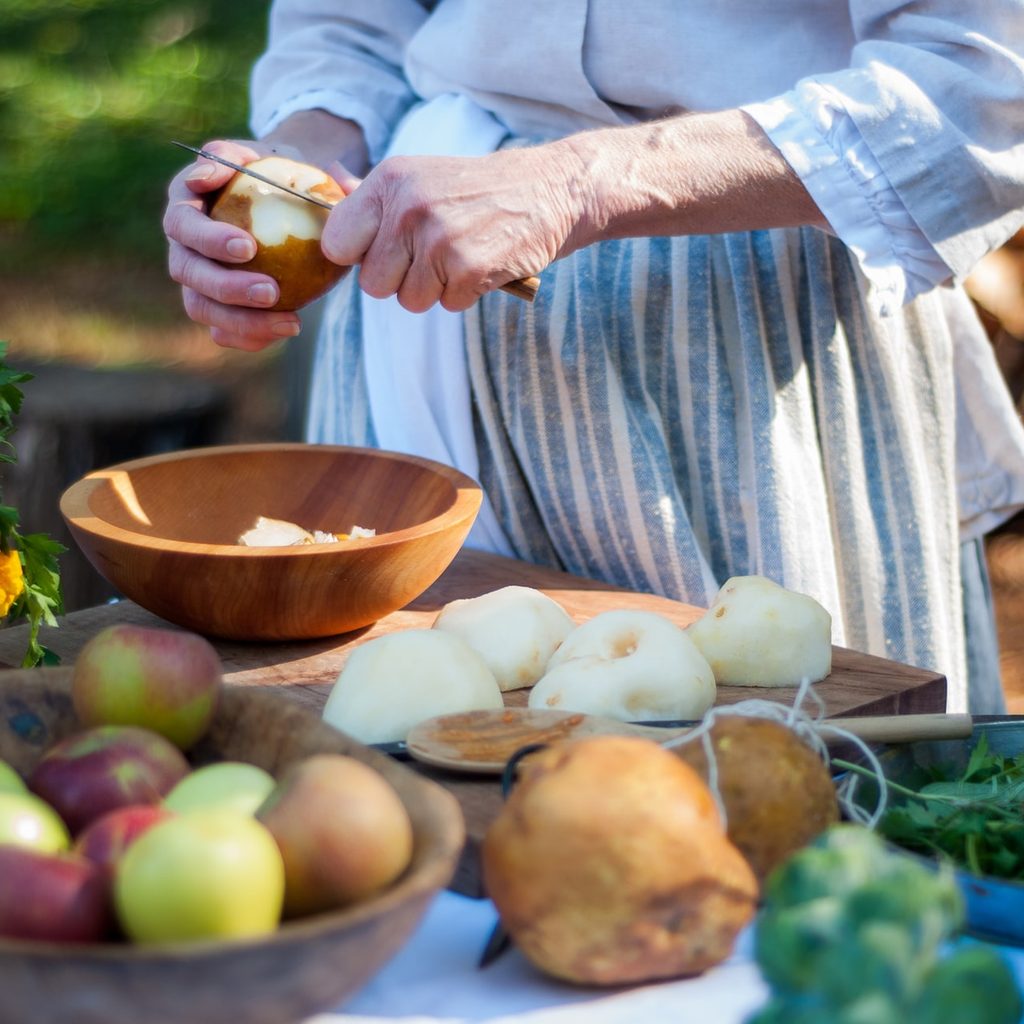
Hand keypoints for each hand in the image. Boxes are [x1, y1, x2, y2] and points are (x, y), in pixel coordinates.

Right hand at [163, 138, 302, 350]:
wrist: (293, 200)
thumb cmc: (278, 172)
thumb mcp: (267, 154)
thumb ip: (237, 156)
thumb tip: (207, 173)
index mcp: (185, 203)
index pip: (181, 223)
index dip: (208, 240)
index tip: (248, 247)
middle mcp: (183, 244)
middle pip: (187, 272)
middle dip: (226, 286)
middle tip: (271, 291)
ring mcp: (197, 279)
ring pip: (201, 307)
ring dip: (241, 320)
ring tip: (290, 322)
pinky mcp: (218, 306)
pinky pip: (224, 331)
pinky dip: (251, 336)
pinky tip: (287, 329)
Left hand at [320, 141, 587, 312]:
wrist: (548, 190)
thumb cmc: (477, 190)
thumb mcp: (421, 177)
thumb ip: (373, 195)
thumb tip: (327, 187)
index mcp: (389, 182)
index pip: (337, 244)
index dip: (360, 257)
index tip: (384, 252)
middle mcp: (409, 208)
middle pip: (372, 284)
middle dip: (400, 280)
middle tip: (431, 257)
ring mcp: (440, 240)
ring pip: (409, 301)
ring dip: (435, 289)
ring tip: (459, 257)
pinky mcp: (470, 268)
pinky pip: (448, 306)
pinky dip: (466, 294)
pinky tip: (481, 264)